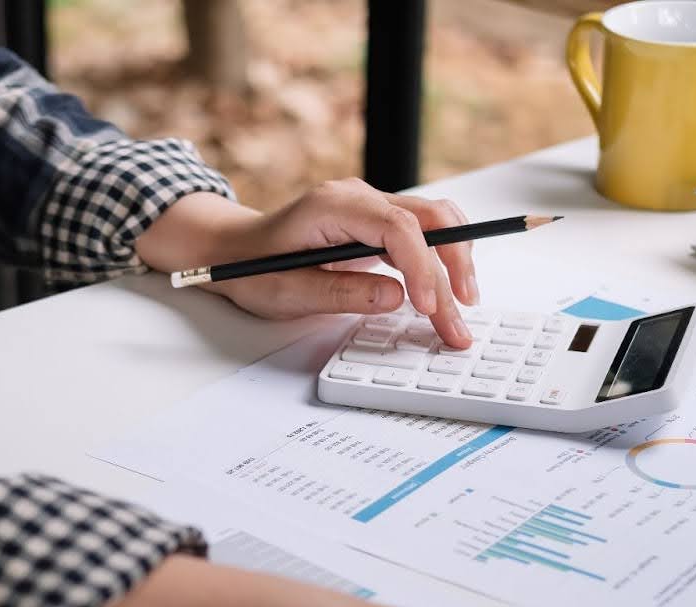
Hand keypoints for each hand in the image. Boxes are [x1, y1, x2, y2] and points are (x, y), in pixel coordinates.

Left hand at [135, 185, 480, 349]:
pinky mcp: (377, 224)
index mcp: (332, 206)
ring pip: (434, 224)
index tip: (429, 305)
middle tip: (459, 319)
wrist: (235, 252)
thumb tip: (397, 297)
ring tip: (461, 310)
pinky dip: (439, 262)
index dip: (421, 266)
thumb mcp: (288, 292)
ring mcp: (370, 207)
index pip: (397, 226)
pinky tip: (445, 294)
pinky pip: (422, 235)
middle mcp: (358, 198)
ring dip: (454, 264)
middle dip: (451, 269)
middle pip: (429, 219)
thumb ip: (342, 293)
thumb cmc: (254, 270)